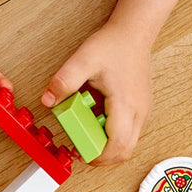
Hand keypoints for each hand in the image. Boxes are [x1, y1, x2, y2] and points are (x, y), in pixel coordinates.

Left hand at [41, 22, 152, 164]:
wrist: (133, 34)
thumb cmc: (113, 45)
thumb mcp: (83, 60)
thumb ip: (64, 81)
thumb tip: (48, 101)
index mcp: (125, 104)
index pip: (117, 145)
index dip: (98, 157)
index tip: (79, 153)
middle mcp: (138, 112)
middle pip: (125, 151)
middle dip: (101, 156)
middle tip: (80, 147)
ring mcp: (142, 111)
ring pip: (128, 144)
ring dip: (106, 145)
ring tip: (86, 128)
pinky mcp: (140, 109)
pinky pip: (128, 131)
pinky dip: (111, 134)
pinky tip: (96, 117)